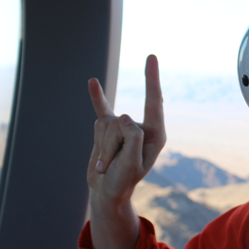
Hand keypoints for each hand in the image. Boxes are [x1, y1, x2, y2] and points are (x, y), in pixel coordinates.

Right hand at [85, 54, 165, 248]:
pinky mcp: (107, 128)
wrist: (107, 191)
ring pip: (104, 123)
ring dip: (100, 147)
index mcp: (156, 134)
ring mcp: (123, 126)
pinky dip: (96, 96)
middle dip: (110, 146)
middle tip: (113, 166)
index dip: (151, 78)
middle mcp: (141, 127)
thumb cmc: (123, 181)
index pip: (154, 101)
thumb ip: (133, 139)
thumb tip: (124, 116)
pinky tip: (92, 81)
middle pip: (119, 123)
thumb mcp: (131, 164)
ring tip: (107, 164)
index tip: (151, 57)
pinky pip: (100, 109)